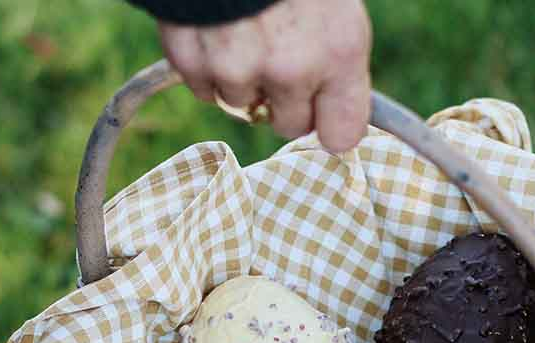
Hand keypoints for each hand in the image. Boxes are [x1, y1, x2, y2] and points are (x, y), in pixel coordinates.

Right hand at [158, 0, 371, 152]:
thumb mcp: (334, 1)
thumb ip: (335, 57)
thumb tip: (330, 103)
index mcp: (337, 52)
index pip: (341, 137)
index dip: (330, 123)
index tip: (322, 110)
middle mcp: (290, 70)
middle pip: (288, 126)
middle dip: (283, 102)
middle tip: (277, 58)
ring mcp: (237, 68)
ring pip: (242, 106)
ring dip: (242, 80)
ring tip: (241, 30)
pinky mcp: (192, 61)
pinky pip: (204, 89)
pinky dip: (207, 67)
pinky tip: (214, 28)